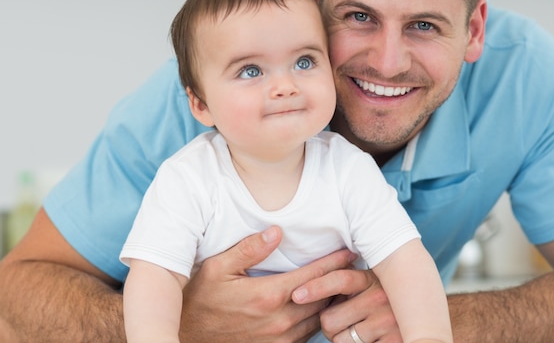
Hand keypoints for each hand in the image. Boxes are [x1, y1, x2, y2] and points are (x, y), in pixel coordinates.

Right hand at [179, 226, 356, 342]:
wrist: (189, 336)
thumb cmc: (201, 299)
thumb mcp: (217, 268)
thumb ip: (248, 249)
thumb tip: (276, 231)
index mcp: (268, 295)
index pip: (312, 275)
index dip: (334, 262)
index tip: (350, 252)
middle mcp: (279, 320)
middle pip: (322, 298)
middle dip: (339, 281)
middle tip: (354, 266)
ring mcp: (280, 339)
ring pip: (319, 318)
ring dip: (332, 301)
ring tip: (344, 286)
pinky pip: (308, 335)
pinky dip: (319, 319)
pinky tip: (322, 308)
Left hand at [292, 268, 401, 342]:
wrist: (419, 324)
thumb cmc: (382, 302)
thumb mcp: (368, 286)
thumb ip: (348, 282)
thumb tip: (305, 288)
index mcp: (370, 279)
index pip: (339, 280)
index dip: (316, 287)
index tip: (296, 295)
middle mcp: (380, 297)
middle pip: (329, 318)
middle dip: (329, 326)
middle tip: (343, 323)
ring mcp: (386, 322)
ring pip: (338, 339)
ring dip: (341, 340)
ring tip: (358, 332)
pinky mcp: (392, 342)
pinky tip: (369, 340)